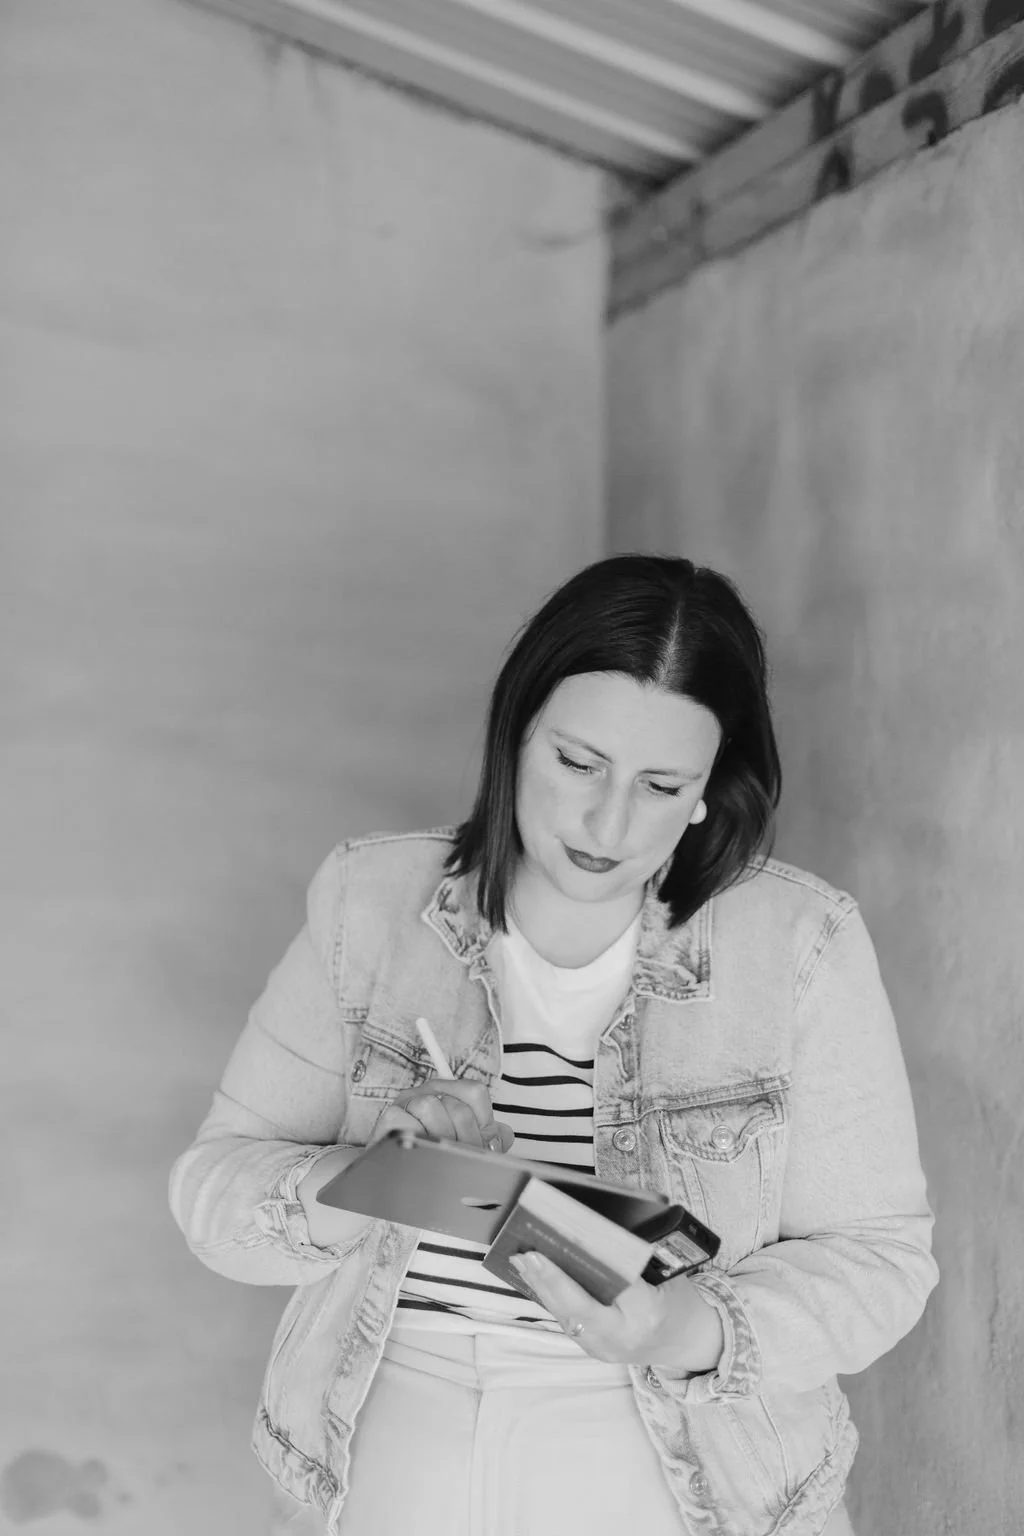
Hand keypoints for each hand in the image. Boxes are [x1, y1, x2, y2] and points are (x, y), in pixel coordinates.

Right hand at [370, 1077, 514, 1153]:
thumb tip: (503, 1136)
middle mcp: (427, 1093)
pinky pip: (407, 1124)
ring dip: (438, 1140)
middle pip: (457, 1107)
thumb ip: (488, 1137)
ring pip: (430, 1108)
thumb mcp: (464, 1145)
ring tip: (436, 1155)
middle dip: (464, 1140)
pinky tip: (418, 1153)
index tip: (478, 1143)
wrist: (393, 1179)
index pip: (475, 1092)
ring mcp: (406, 1104)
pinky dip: (416, 1142)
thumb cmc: (431, 1159)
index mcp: (448, 1093)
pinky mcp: (388, 1120)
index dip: (482, 1123)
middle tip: (458, 1157)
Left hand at [509, 1253, 724, 1370]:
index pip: (614, 1283)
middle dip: (552, 1280)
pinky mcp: (595, 1350)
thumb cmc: (680, 1301)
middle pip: (579, 1307)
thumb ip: (635, 1259)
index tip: (566, 1240)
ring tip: (523, 1261)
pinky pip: (568, 1322)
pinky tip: (536, 1279)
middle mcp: (623, 1337)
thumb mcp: (669, 1274)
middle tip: (529, 1254)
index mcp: (649, 1313)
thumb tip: (596, 1232)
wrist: (690, 1344)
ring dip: (543, 1288)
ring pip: (567, 1317)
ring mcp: (606, 1349)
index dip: (590, 1262)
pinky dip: (551, 1299)